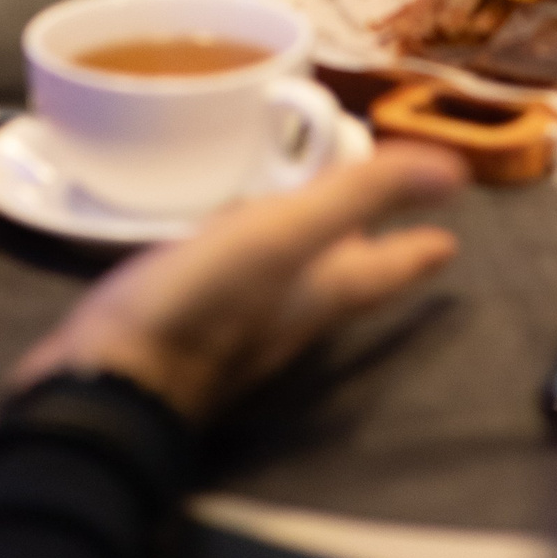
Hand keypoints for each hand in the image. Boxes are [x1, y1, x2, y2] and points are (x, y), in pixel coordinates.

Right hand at [10, 143, 463, 421]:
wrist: (103, 386)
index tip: (450, 239)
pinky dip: (244, 244)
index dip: (415, 248)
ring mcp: (233, 324)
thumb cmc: (199, 308)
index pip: (384, 268)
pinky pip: (232, 274)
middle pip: (339, 274)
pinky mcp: (184, 320)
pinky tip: (222, 231)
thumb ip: (358, 199)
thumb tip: (453, 171)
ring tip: (307, 204)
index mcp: (319, 296)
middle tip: (379, 203)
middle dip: (364, 237)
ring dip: (306, 238)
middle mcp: (284, 316)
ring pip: (286, 274)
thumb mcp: (284, 238)